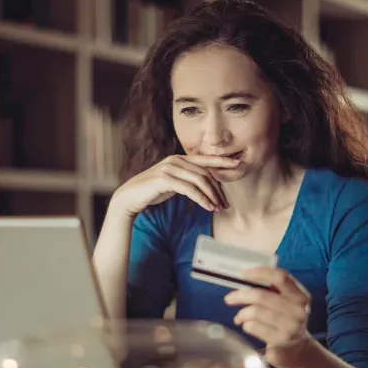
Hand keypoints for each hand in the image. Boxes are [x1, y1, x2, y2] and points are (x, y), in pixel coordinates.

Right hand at [111, 155, 240, 216]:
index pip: (205, 159)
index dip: (222, 160)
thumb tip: (207, 185)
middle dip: (218, 190)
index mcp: (179, 159)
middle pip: (205, 173)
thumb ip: (188, 179)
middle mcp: (175, 160)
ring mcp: (169, 168)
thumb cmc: (153, 191)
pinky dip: (201, 199)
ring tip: (218, 208)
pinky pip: (189, 189)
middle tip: (225, 205)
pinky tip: (208, 207)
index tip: (237, 163)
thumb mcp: (173, 182)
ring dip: (211, 196)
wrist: (130, 197)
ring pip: (199, 180)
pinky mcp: (164, 179)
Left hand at [224, 266, 311, 367]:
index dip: (261, 273)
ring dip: (242, 314)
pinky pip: (254, 326)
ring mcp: (290, 327)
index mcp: (301, 296)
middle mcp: (299, 310)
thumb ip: (272, 290)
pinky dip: (246, 325)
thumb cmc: (286, 320)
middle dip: (241, 295)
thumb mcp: (286, 303)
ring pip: (255, 312)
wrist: (297, 350)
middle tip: (229, 298)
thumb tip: (245, 279)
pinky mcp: (280, 340)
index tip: (244, 274)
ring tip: (239, 317)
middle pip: (262, 296)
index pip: (280, 278)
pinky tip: (248, 327)